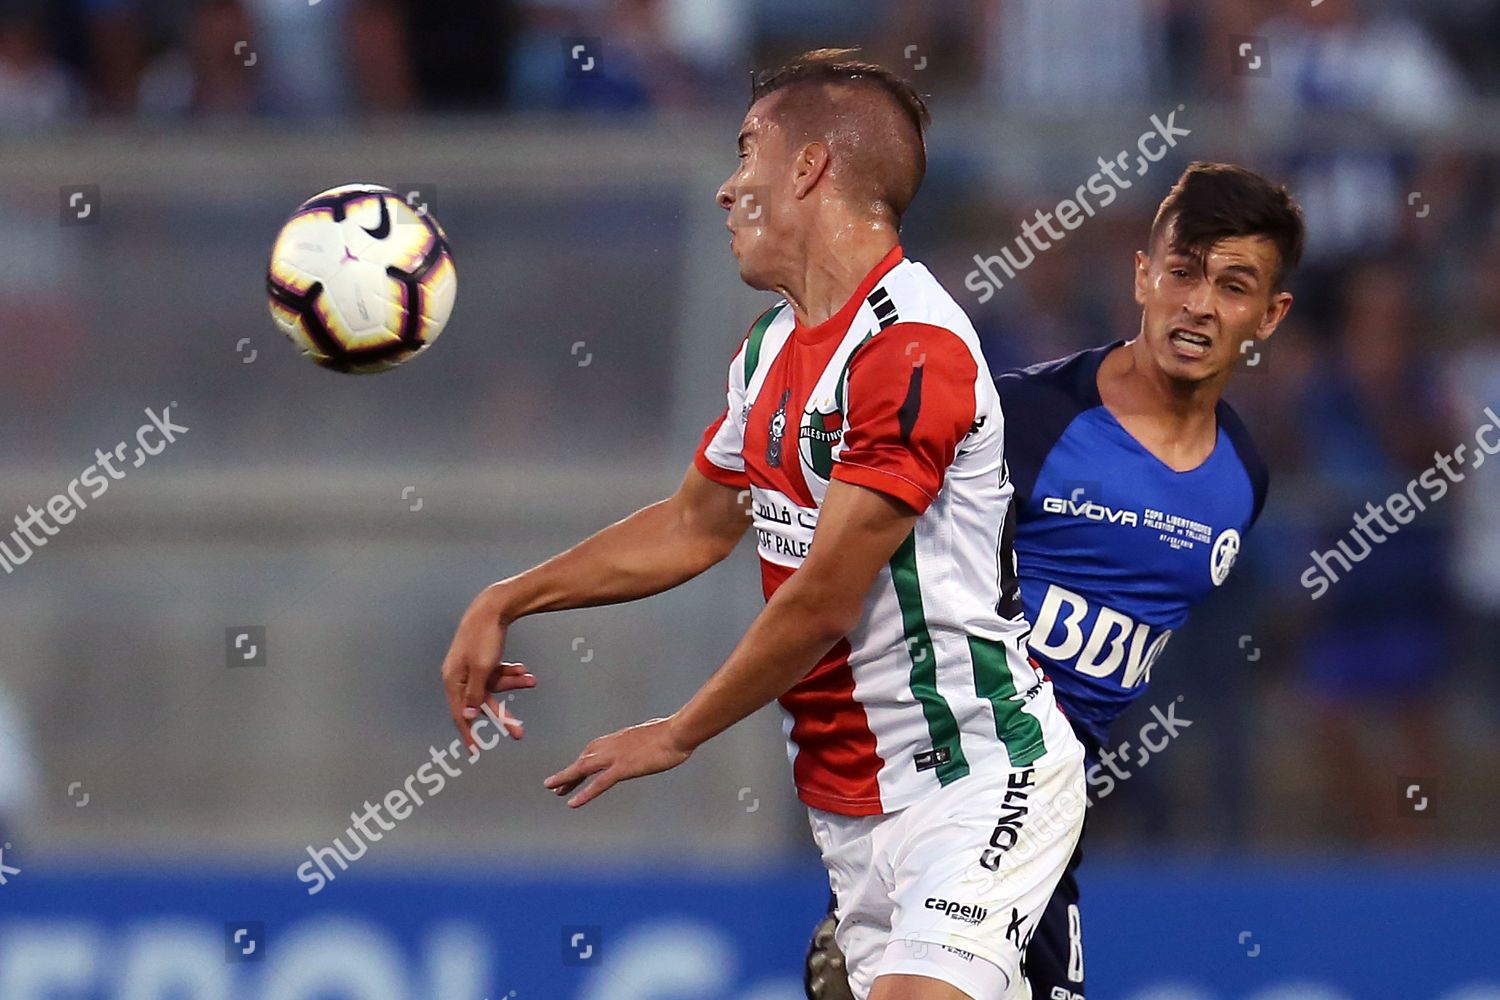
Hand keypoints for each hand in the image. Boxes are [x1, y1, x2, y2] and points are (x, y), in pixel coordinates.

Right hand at [441, 589, 535, 750]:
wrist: (493, 606)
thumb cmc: (484, 637)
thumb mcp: (482, 669)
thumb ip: (475, 694)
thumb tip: (468, 716)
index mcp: (453, 679)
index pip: (460, 714)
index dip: (469, 733)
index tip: (476, 750)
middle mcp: (459, 675)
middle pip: (482, 702)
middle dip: (503, 714)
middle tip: (519, 732)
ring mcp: (471, 666)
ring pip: (493, 686)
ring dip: (513, 684)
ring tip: (532, 680)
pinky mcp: (481, 658)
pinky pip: (496, 673)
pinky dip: (510, 673)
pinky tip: (524, 670)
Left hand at [544, 717, 692, 807]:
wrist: (679, 732)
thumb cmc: (675, 732)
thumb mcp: (658, 734)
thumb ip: (649, 739)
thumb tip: (655, 739)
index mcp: (621, 737)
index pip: (595, 748)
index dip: (583, 759)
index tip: (575, 767)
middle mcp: (613, 745)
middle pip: (585, 758)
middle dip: (570, 772)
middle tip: (555, 784)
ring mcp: (616, 756)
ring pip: (584, 768)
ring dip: (566, 778)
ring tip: (553, 789)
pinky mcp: (623, 768)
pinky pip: (598, 783)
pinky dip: (584, 793)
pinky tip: (571, 803)